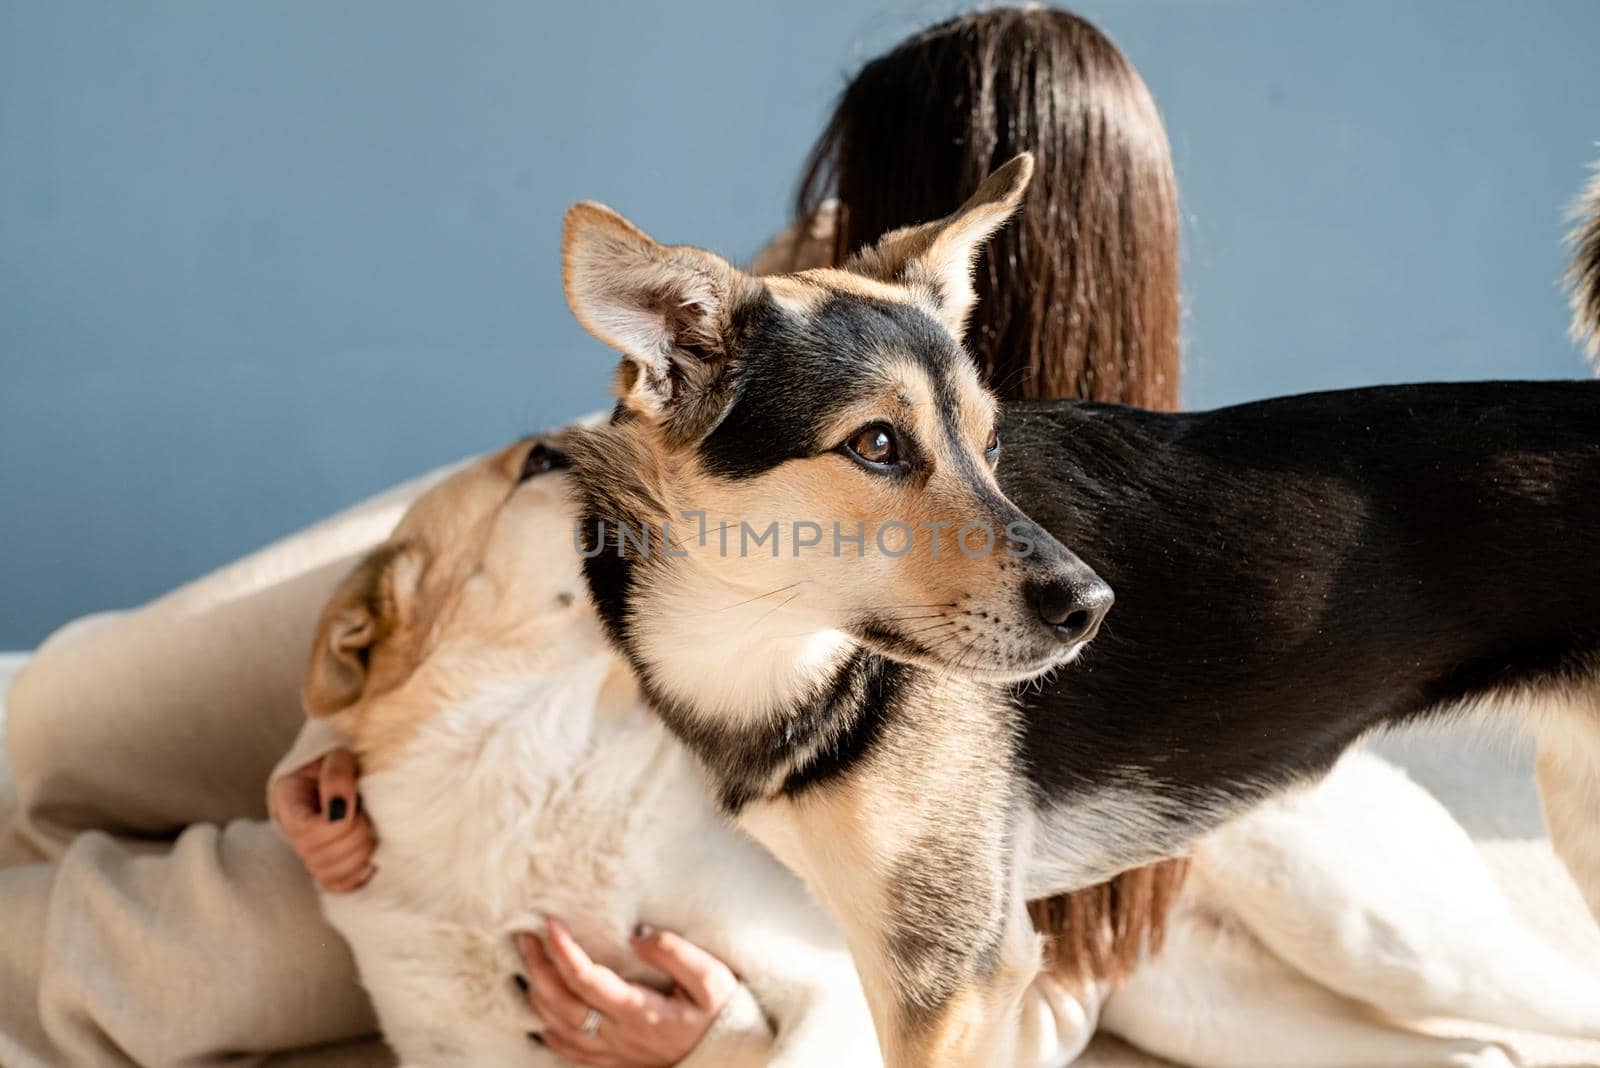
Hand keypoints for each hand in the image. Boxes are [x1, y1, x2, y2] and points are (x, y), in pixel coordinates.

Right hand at [267, 748, 377, 892]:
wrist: (343, 766)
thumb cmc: (340, 757)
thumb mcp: (339, 753)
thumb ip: (337, 774)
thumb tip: (340, 809)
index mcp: (287, 799)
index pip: (304, 830)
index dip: (337, 823)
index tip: (355, 803)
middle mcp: (291, 830)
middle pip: (317, 856)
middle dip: (354, 837)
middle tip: (368, 815)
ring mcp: (307, 850)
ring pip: (327, 874)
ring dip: (359, 855)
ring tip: (370, 831)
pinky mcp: (327, 863)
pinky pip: (336, 886)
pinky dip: (357, 875)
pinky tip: (370, 857)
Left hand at [518, 917, 737, 1066]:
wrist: (730, 1057)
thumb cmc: (720, 1013)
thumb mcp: (712, 978)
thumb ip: (674, 952)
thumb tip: (637, 935)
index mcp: (639, 1012)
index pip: (587, 980)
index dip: (563, 951)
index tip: (550, 924)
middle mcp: (618, 1036)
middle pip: (560, 1004)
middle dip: (537, 968)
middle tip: (526, 937)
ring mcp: (612, 1053)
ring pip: (557, 1027)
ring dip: (536, 993)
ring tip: (529, 961)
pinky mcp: (613, 1062)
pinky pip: (566, 1049)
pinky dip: (546, 1027)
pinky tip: (539, 1008)